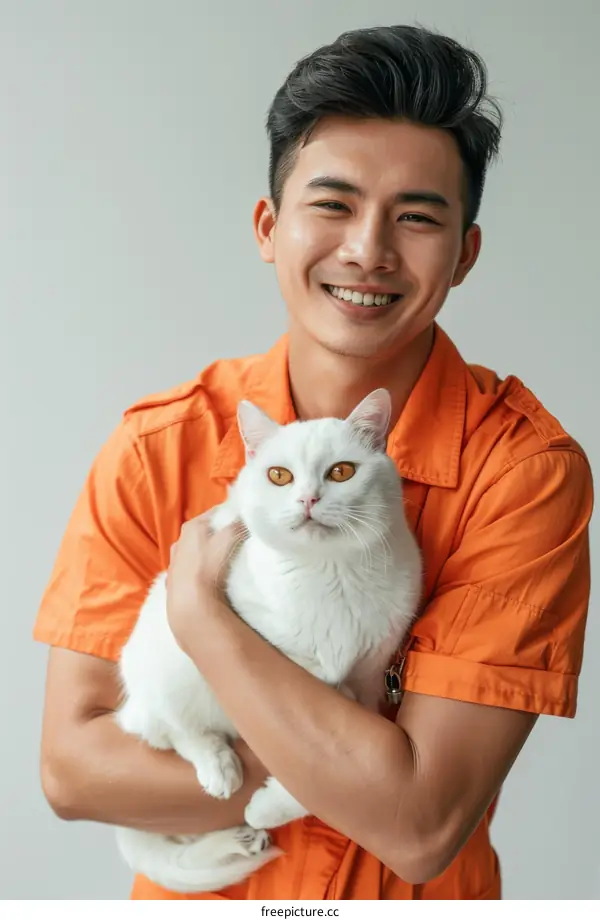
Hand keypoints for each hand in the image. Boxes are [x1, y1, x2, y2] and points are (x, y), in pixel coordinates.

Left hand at [166, 512, 244, 652]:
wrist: (189, 602)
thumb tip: (247, 517)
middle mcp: (179, 541)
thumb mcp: (228, 539)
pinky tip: (205, 578)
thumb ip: (237, 525)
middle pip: (201, 533)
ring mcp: (174, 562)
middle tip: (233, 541)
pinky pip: (188, 571)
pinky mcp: (173, 581)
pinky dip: (197, 571)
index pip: (213, 514)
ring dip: (205, 554)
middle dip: (216, 535)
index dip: (227, 516)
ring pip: (193, 552)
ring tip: (220, 561)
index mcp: (191, 527)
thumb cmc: (209, 565)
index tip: (241, 521)